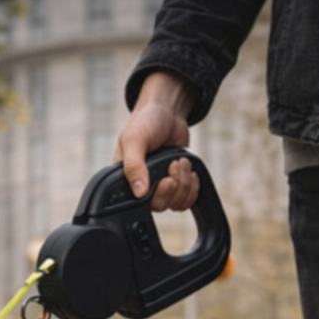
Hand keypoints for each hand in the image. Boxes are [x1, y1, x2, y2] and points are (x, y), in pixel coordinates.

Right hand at [114, 71, 198, 211]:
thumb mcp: (135, 140)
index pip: (139, 204)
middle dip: (174, 186)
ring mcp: (160, 186)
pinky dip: (193, 189)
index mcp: (126, 180)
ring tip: (181, 162)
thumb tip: (139, 193)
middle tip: (174, 165)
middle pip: (160, 206)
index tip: (166, 179)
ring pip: (175, 203)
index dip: (157, 195)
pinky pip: (186, 200)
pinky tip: (190, 172)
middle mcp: (142, 187)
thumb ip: (133, 166)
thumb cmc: (146, 122)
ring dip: (185, 183)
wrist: (168, 112)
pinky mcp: (176, 184)